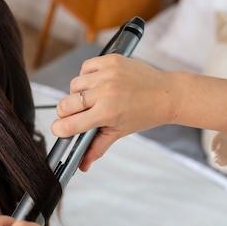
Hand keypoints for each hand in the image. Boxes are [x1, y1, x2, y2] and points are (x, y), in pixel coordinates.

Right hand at [51, 54, 174, 170]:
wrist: (167, 93)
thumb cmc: (145, 114)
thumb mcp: (119, 132)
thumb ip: (97, 147)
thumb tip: (82, 165)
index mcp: (106, 113)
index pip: (68, 124)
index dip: (59, 129)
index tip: (60, 129)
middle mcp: (105, 92)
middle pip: (65, 104)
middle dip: (66, 112)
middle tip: (75, 115)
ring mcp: (107, 74)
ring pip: (73, 85)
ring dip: (78, 93)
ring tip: (92, 98)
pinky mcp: (111, 60)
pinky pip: (85, 68)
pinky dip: (87, 76)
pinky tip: (97, 83)